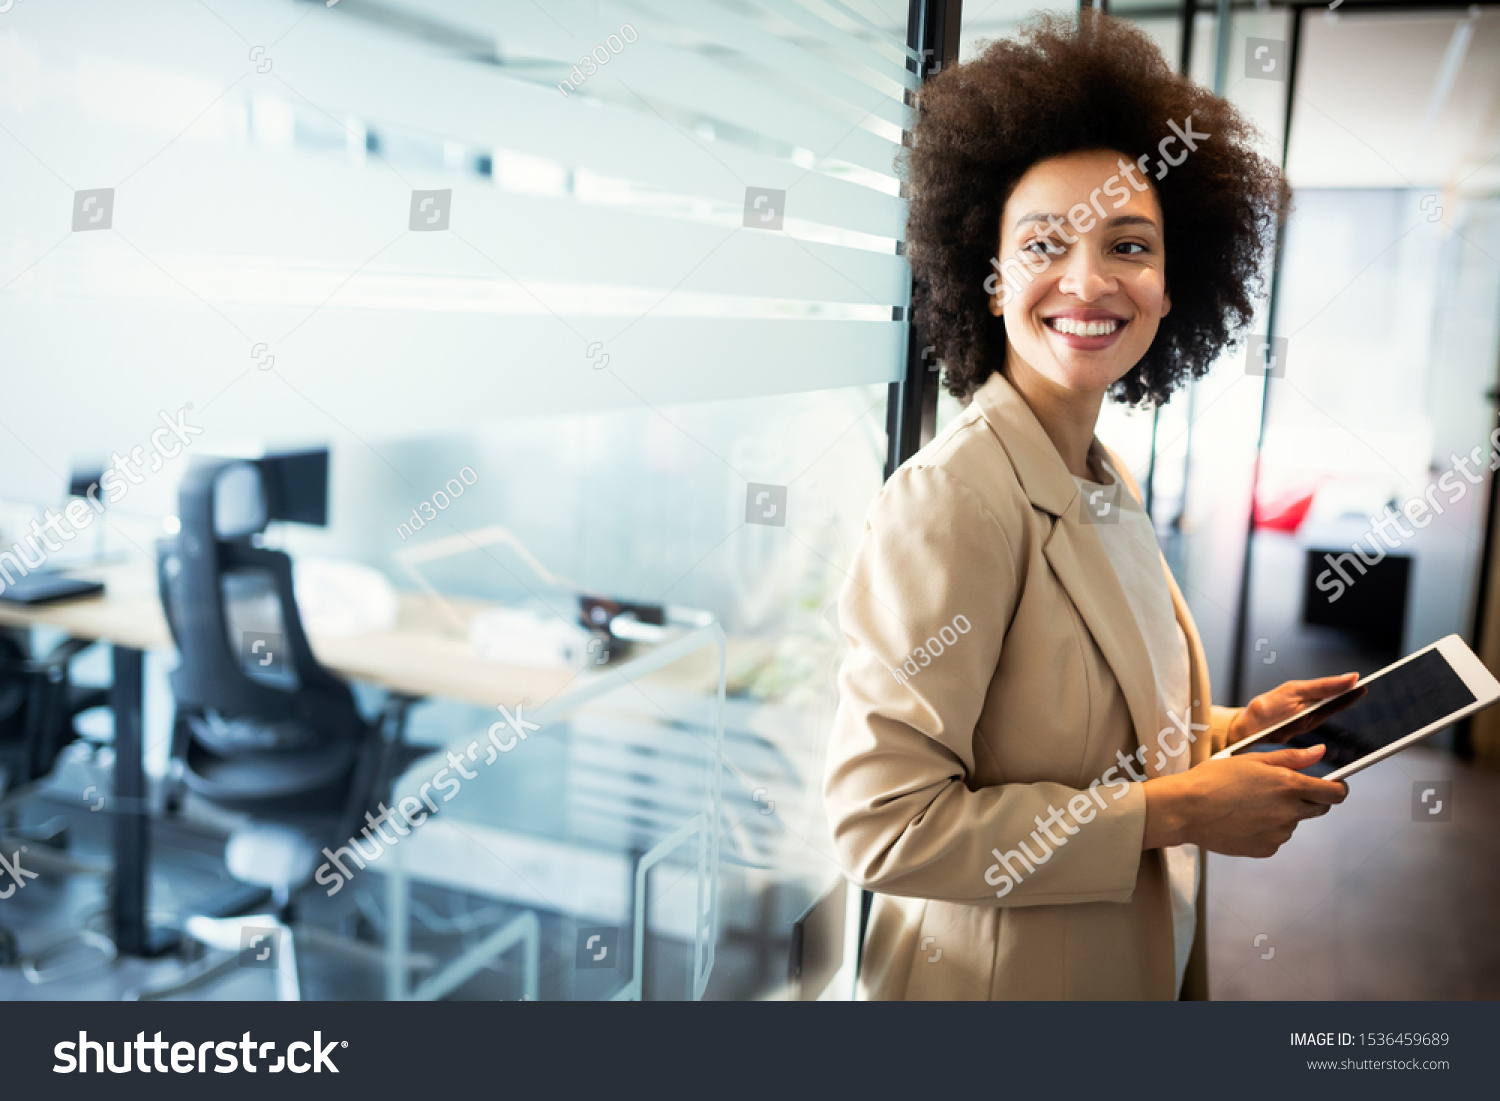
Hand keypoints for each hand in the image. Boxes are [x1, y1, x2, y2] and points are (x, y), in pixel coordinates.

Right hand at [1143, 744, 1347, 856]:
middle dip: (1309, 799)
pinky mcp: (1266, 849)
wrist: (1186, 809)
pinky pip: (1276, 838)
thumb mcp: (1251, 759)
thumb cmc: (1213, 779)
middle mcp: (1288, 812)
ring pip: (1293, 823)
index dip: (1338, 788)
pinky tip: (1242, 820)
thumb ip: (1290, 757)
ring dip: (1282, 814)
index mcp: (1288, 785)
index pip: (1335, 793)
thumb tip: (1320, 752)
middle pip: (1319, 809)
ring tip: (1248, 805)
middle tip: (1279, 791)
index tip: (1333, 786)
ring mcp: (1278, 834)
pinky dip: (1266, 829)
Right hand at [1228, 672, 1360, 744]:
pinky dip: (1321, 705)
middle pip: (1334, 706)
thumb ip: (1324, 685)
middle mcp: (1312, 721)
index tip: (1364, 684)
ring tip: (1346, 690)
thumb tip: (1350, 679)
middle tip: (1359, 686)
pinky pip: (1313, 714)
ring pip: (1325, 711)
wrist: (1244, 730)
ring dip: (1336, 700)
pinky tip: (1322, 701)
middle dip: (1347, 695)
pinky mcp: (1295, 726)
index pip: (1340, 700)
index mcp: (1315, 713)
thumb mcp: (1294, 690)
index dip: (1352, 692)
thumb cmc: (1265, 710)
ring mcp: (1303, 725)